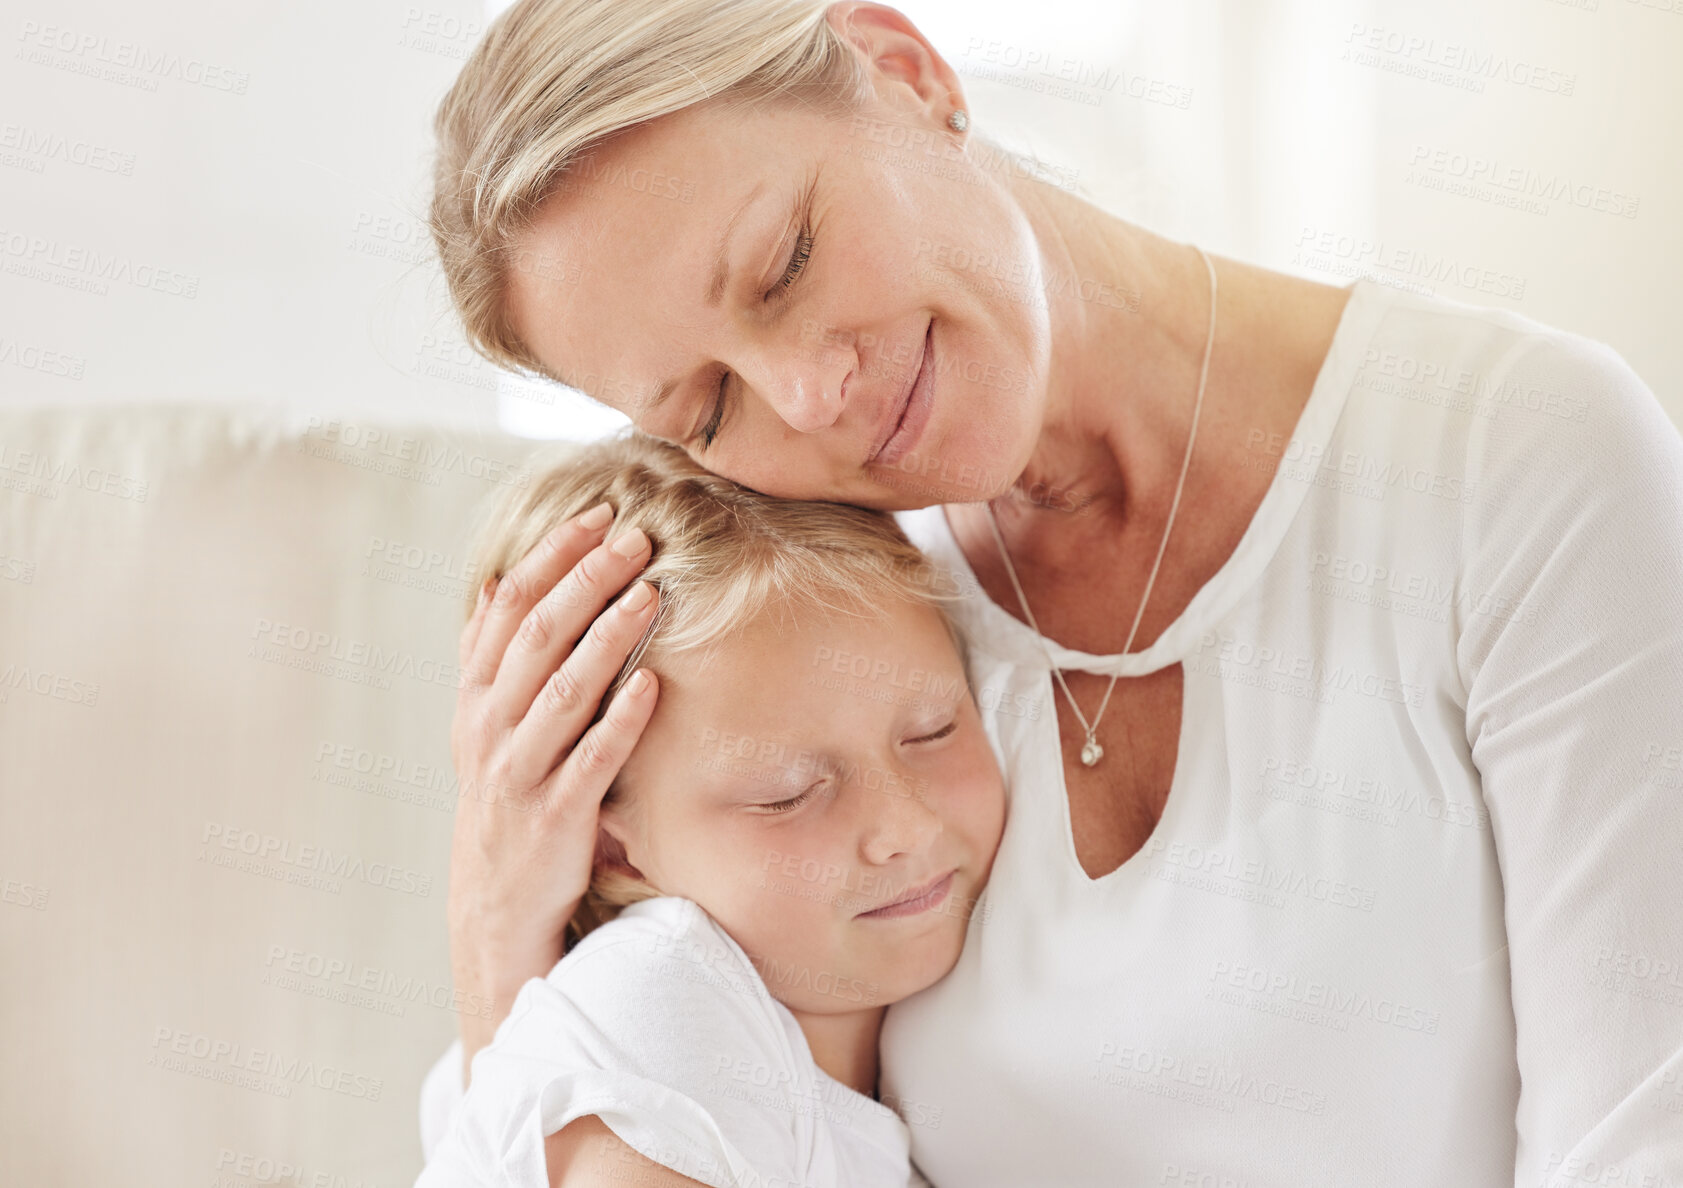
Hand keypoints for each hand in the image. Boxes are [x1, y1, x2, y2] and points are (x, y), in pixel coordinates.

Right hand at [447, 502, 660, 1080]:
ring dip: (608, 637)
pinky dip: (621, 721)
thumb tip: (495, 584)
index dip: (551, 557)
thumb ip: (491, 660)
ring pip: (564, 689)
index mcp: (476, 697)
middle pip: (538, 635)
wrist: (495, 904)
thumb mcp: (483, 727)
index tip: (596, 515)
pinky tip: (653, 685)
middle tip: (635, 538)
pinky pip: (592, 760)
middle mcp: (490, 727)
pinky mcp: (557, 816)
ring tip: (650, 593)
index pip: (508, 607)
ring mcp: (521, 772)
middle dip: (587, 580)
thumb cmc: (505, 799)